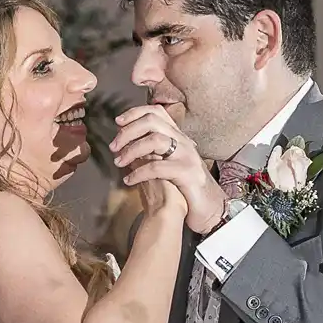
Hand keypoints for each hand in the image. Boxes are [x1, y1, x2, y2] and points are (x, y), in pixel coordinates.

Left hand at [110, 105, 225, 234]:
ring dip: (131, 150)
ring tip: (119, 163)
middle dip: (128, 131)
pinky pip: (157, 167)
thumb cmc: (183, 190)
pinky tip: (129, 181)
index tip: (118, 122)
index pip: (156, 112)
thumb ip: (151, 153)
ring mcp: (187, 156)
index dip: (134, 113)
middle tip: (114, 146)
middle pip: (152, 121)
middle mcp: (184, 142)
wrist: (208, 211)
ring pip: (155, 140)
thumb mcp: (167, 165)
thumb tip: (126, 145)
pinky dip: (139, 173)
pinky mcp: (187, 173)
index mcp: (178, 137)